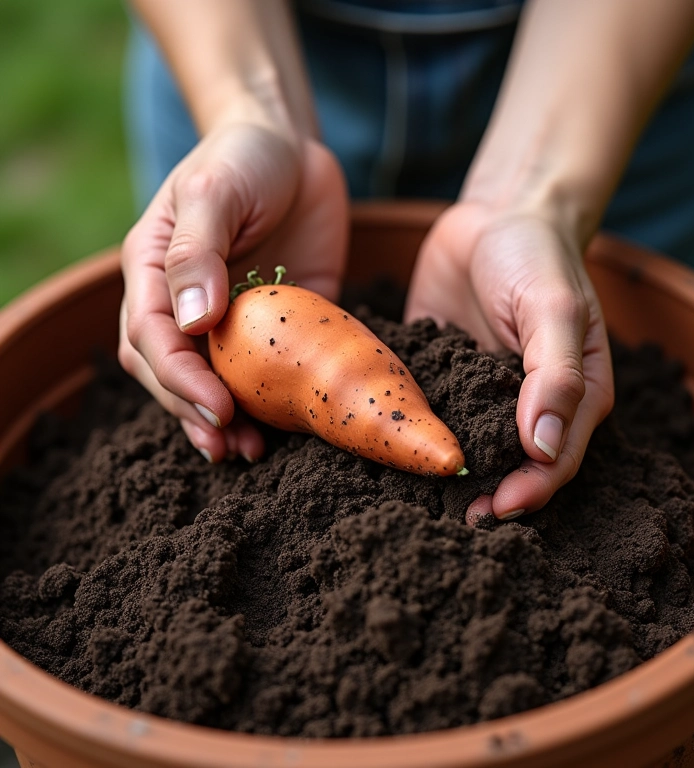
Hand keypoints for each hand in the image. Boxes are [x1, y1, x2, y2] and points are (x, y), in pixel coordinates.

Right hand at [119, 121, 348, 461]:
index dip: (179, 380)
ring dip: (226, 422)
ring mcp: (228, 319)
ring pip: (214, 382)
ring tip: (251, 452)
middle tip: (230, 445)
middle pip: (171, 373)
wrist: (292, 149)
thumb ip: (197, 252)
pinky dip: (268, 404)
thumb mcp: (215, 189)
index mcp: (153, 273)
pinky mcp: (272, 325)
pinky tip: (283, 428)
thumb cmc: (243, 157)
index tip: (218, 407)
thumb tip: (193, 323)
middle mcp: (183, 304)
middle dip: (195, 413)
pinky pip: (265, 371)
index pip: (150, 340)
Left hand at [405, 202, 613, 519]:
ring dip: (445, 476)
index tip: (493, 510)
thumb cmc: (537, 256)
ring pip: (467, 449)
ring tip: (413, 501)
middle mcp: (525, 405)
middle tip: (447, 519)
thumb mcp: (553, 307)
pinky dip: (413, 434)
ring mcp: (480, 394)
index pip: (553, 461)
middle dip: (484, 496)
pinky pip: (429, 413)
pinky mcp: (443, 377)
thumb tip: (544, 448)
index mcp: (570, 395)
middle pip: (510, 467)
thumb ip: (554, 374)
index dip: (528, 492)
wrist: (494, 216)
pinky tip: (386, 451)